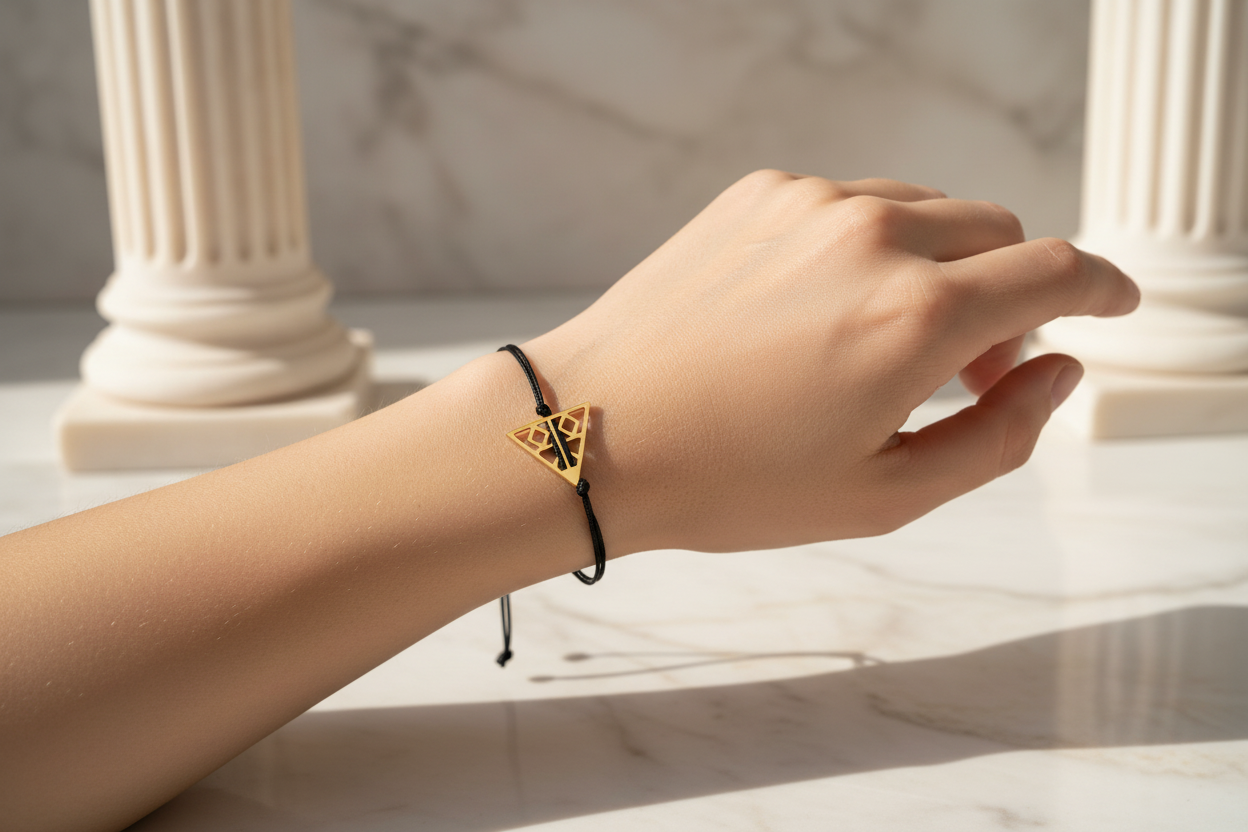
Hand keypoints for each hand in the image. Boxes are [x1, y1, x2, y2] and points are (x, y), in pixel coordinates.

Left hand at [523, 171, 1138, 552]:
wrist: (588, 431)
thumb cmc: (728, 480)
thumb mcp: (884, 495)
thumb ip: (999, 434)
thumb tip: (1062, 374)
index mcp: (918, 313)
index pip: (1057, 271)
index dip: (1102, 288)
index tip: (1112, 304)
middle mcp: (873, 235)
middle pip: (998, 232)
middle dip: (1011, 295)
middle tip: (970, 369)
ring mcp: (810, 202)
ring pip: (927, 211)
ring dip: (942, 266)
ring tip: (891, 345)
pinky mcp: (758, 193)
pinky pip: (852, 203)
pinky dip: (870, 247)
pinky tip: (821, 313)